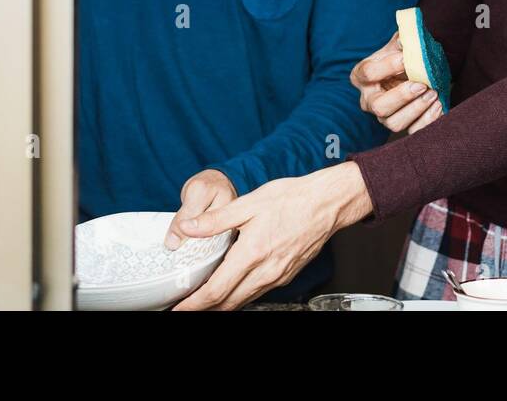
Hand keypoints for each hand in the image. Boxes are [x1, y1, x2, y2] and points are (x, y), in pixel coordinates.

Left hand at [172, 162, 372, 309]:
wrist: (327, 203)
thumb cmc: (293, 199)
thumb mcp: (249, 203)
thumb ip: (216, 220)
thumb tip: (188, 228)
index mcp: (252, 253)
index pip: (217, 290)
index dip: (194, 303)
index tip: (179, 306)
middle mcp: (266, 271)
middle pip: (228, 303)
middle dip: (204, 308)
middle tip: (185, 305)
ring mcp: (278, 276)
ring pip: (244, 300)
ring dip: (222, 304)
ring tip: (203, 300)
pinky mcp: (286, 275)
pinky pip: (258, 292)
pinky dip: (240, 295)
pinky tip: (232, 286)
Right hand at [351, 31, 442, 134]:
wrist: (408, 73)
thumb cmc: (398, 58)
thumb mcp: (396, 46)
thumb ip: (402, 40)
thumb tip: (410, 38)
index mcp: (361, 76)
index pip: (368, 73)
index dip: (387, 66)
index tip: (405, 58)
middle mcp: (369, 100)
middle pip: (378, 107)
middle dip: (402, 96)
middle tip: (422, 84)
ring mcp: (384, 116)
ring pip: (394, 123)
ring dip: (417, 109)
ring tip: (433, 94)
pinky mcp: (401, 125)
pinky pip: (413, 131)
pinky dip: (428, 120)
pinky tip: (438, 105)